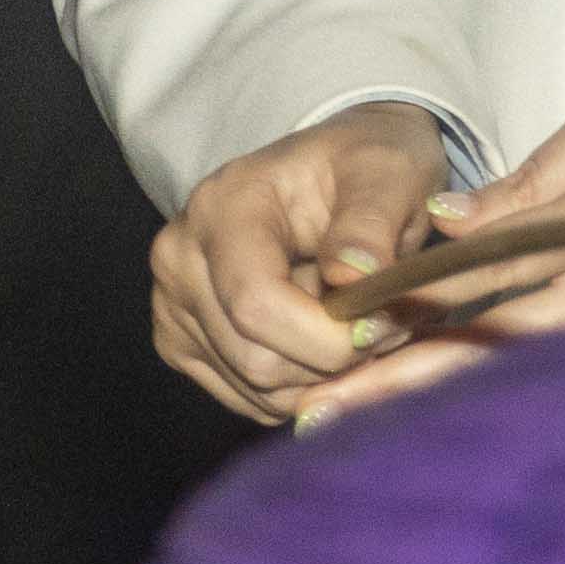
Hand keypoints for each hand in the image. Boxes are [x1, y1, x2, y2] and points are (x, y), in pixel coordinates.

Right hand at [149, 101, 455, 424]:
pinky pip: (253, 399)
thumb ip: (371, 223)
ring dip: (325, 374)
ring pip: (257, 389)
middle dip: (335, 357)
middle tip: (390, 325)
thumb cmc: (367, 164)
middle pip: (255, 358)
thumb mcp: (388, 170)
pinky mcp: (185, 345)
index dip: (327, 335)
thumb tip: (353, 275)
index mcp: (222, 208)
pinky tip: (329, 338)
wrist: (339, 168)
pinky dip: (304, 385)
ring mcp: (175, 307)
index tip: (388, 324)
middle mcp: (180, 259)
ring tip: (363, 323)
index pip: (257, 304)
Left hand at [299, 69, 564, 419]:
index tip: (338, 332)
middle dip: (402, 383)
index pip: (492, 275)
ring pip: (510, 364)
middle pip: (490, 346)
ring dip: (429, 392)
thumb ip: (537, 174)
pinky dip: (478, 375)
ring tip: (346, 418)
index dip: (412, 306)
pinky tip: (425, 390)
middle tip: (317, 416)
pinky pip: (541, 357)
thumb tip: (447, 222)